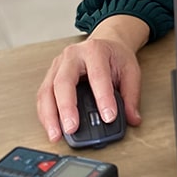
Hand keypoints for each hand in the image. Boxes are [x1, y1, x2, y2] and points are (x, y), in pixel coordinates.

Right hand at [36, 23, 145, 142]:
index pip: (98, 76)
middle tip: (72, 128)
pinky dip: (45, 114)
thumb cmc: (115, 56)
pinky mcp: (50, 76)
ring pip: (47, 91)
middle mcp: (72, 56)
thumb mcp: (130, 71)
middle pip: (64, 82)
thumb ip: (131, 96)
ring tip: (56, 134)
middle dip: (66, 107)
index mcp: (95, 50)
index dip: (103, 98)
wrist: (105, 42)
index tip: (108, 117)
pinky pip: (43, 97)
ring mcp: (58, 65)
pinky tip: (51, 127)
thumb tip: (133, 118)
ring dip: (50, 115)